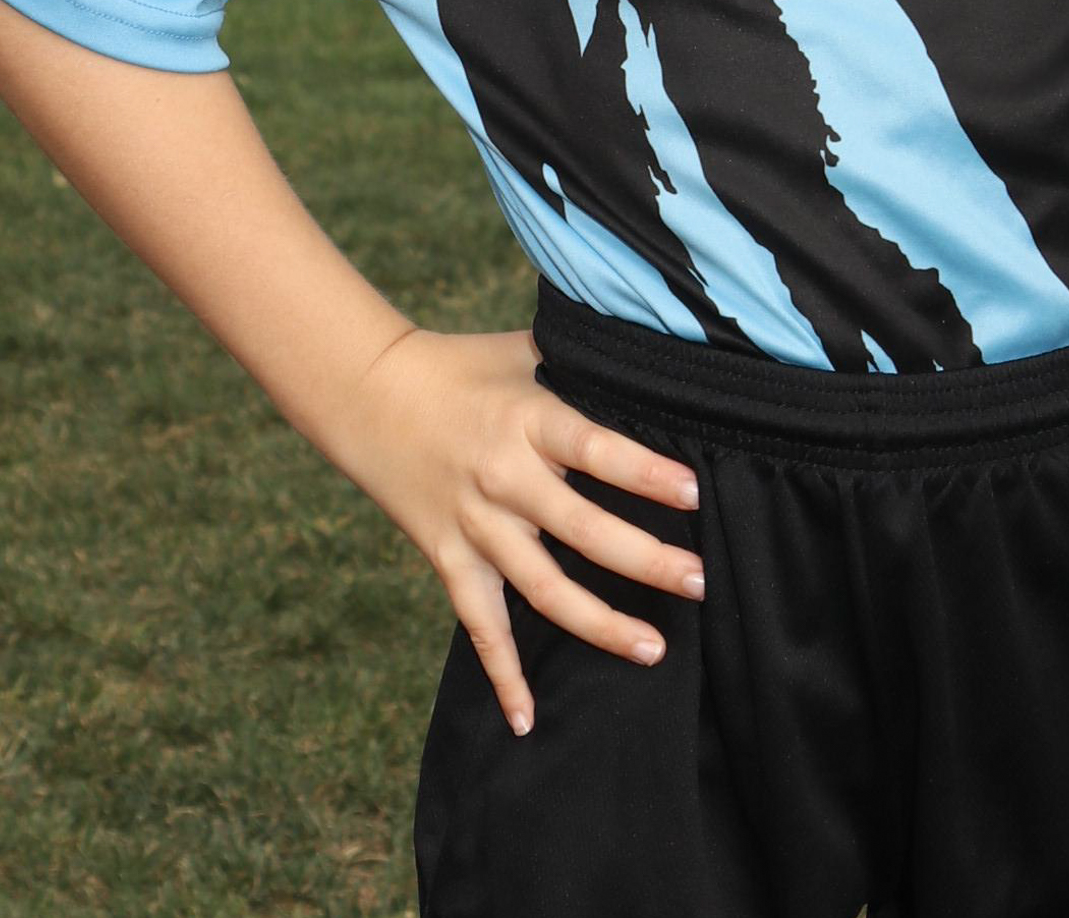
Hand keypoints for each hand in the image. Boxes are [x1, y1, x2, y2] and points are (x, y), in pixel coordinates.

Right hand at [330, 321, 704, 732]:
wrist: (369, 393)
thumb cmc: (461, 365)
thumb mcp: (524, 348)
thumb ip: (584, 357)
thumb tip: (651, 351)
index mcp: (529, 421)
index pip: (596, 450)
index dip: (645, 474)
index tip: (693, 494)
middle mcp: (504, 478)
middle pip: (582, 530)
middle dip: (645, 561)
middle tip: (698, 583)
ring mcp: (476, 526)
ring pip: (543, 589)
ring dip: (599, 623)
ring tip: (653, 648)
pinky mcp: (449, 558)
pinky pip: (479, 627)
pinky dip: (502, 675)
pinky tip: (528, 720)